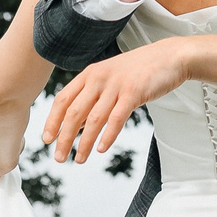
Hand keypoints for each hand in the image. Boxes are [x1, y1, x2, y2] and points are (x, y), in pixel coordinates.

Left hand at [42, 40, 206, 163]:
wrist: (170, 57)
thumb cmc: (140, 70)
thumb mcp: (110, 78)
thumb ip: (92, 98)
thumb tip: (74, 125)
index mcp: (90, 74)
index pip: (63, 99)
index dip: (52, 121)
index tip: (46, 139)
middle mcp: (99, 78)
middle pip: (73, 112)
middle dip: (63, 138)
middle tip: (58, 157)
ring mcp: (116, 85)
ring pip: (93, 119)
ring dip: (84, 142)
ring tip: (79, 159)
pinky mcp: (134, 92)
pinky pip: (116, 118)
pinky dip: (107, 136)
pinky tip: (101, 149)